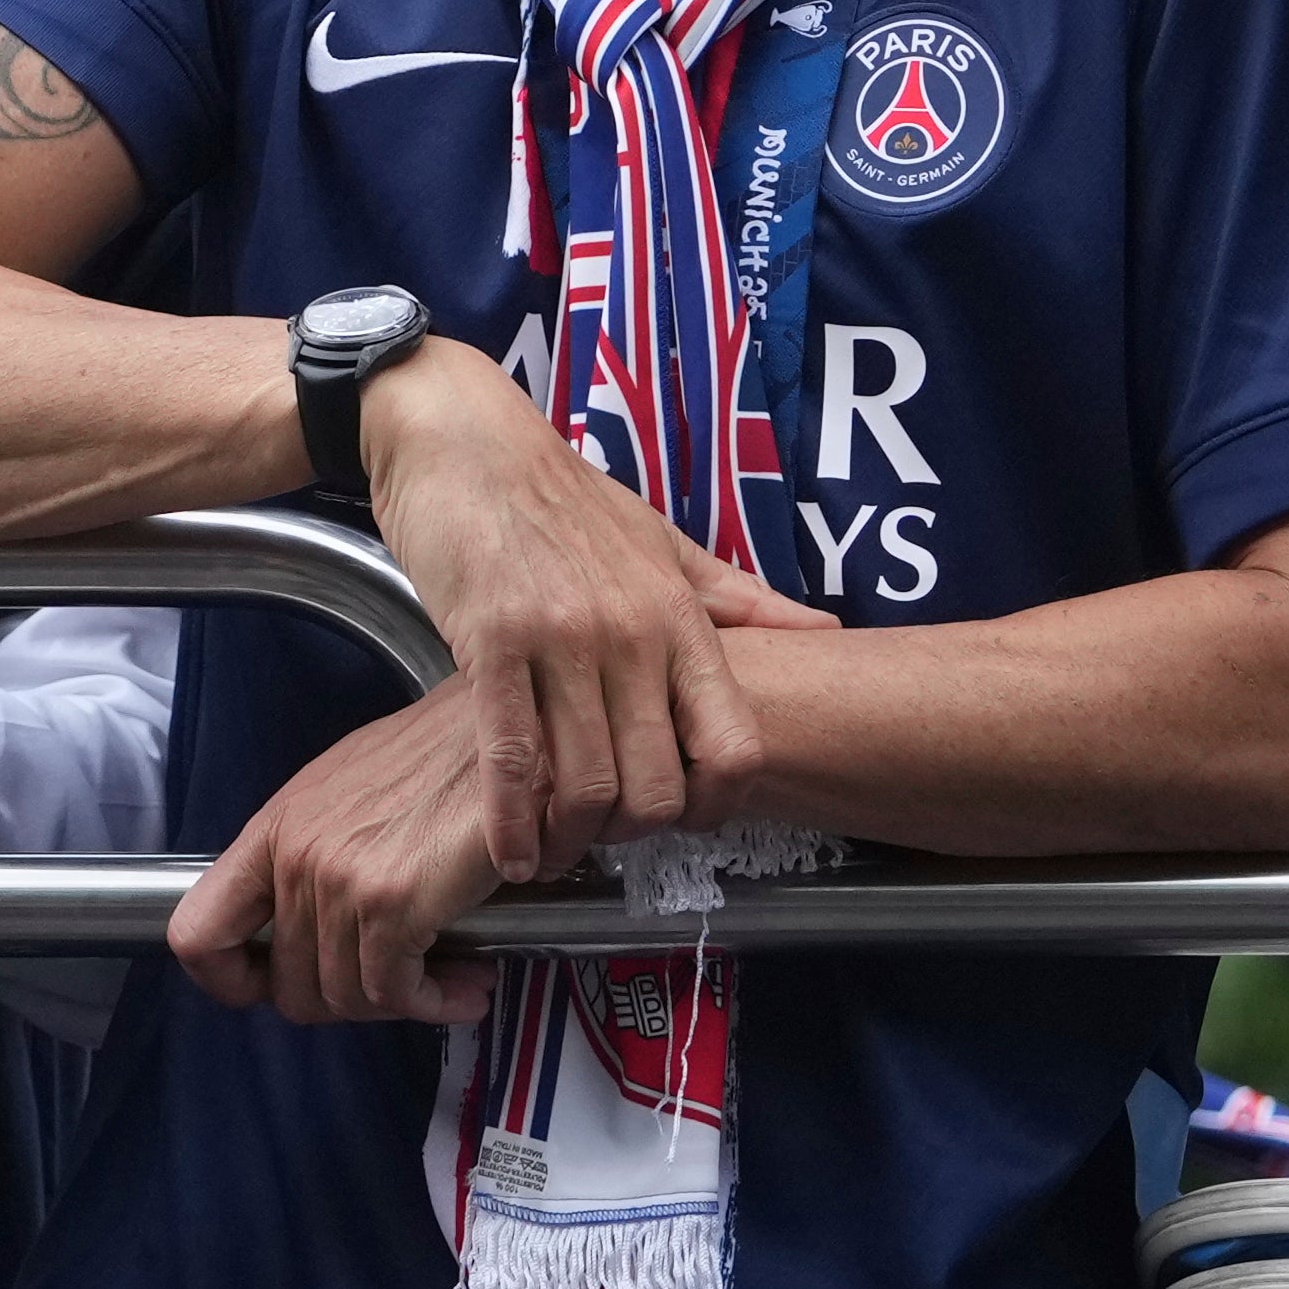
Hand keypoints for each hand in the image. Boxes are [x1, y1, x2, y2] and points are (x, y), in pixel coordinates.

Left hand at [170, 688, 508, 1024]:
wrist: (509, 737)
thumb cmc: (444, 758)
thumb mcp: (351, 795)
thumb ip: (317, 856)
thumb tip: (309, 922)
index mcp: (272, 831)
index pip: (196, 934)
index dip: (228, 982)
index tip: (271, 990)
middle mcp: (293, 858)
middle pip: (288, 988)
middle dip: (347, 1003)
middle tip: (395, 988)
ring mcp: (336, 881)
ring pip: (344, 998)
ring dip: (400, 1006)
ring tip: (447, 982)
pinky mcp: (390, 904)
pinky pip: (394, 993)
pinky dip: (434, 1004)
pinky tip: (464, 987)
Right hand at [357, 343, 830, 876]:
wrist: (462, 437)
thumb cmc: (560, 494)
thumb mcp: (662, 541)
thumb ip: (738, 600)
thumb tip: (826, 629)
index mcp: (682, 614)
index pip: (734, 744)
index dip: (714, 805)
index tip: (681, 819)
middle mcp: (633, 633)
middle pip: (657, 781)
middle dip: (631, 832)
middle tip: (603, 841)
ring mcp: (562, 639)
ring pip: (585, 779)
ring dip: (570, 837)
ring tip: (552, 851)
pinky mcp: (490, 641)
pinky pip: (510, 755)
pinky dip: (510, 820)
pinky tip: (509, 851)